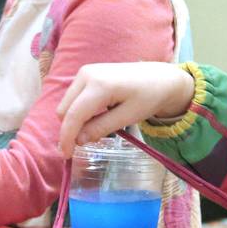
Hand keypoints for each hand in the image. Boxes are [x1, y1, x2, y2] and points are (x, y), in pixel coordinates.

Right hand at [57, 62, 194, 157]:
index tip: (66, 155)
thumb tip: (78, 140)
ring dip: (75, 120)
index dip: (67, 137)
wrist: (161, 78)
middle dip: (71, 129)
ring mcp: (85, 71)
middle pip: (65, 109)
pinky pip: (74, 97)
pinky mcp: (87, 73)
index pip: (73, 115)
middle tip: (89, 141)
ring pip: (67, 104)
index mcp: (99, 85)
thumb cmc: (149, 97)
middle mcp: (86, 74)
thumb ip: (101, 127)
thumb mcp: (128, 116)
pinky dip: (80, 110)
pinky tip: (97, 116)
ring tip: (97, 128)